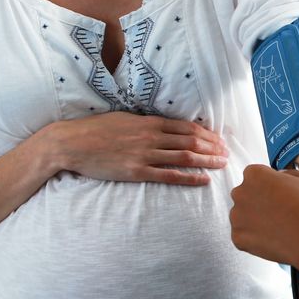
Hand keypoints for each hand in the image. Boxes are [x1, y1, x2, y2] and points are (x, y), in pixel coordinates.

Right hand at [42, 112, 228, 184]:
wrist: (72, 143)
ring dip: (206, 161)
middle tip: (226, 152)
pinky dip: (189, 178)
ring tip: (221, 164)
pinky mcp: (136, 172)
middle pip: (190, 142)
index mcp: (148, 122)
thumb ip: (146, 123)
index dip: (206, 133)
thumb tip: (164, 127)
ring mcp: (144, 155)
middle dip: (212, 147)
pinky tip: (203, 180)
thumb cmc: (96, 130)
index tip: (218, 138)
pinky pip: (169, 176)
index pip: (186, 127)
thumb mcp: (124, 119)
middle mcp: (150, 137)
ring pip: (184, 158)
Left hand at [229, 165, 298, 267]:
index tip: (279, 195)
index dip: (268, 186)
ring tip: (277, 227)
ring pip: (242, 217)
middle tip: (278, 213)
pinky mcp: (238, 238)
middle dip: (257, 202)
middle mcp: (239, 192)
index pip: (254, 177)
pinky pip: (243, 237)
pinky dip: (254, 239)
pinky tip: (272, 239)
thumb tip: (280, 177)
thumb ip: (287, 173)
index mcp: (254, 174)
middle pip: (245, 196)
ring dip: (254, 221)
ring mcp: (236, 217)